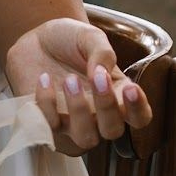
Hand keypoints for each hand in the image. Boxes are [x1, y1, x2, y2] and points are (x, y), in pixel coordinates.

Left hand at [5, 17, 154, 158]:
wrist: (35, 40)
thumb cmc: (69, 41)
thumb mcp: (90, 37)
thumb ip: (102, 53)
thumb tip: (101, 73)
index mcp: (119, 94)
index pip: (140, 117)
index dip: (139, 109)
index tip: (131, 88)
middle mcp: (99, 115)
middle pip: (113, 131)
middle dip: (108, 107)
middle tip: (99, 77)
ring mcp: (73, 123)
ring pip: (85, 138)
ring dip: (79, 110)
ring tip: (69, 79)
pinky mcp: (47, 123)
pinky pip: (50, 126)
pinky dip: (47, 102)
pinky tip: (44, 78)